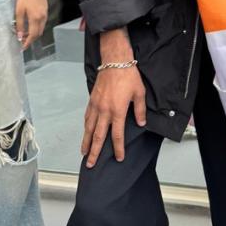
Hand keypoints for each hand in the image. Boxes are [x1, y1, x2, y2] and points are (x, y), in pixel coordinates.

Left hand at [14, 0, 46, 49]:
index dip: (28, 42)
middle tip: (23, 41)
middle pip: (38, 34)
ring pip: (41, 29)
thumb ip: (20, 24)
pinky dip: (37, 27)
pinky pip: (42, 23)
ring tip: (25, 34)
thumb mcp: (19, 11)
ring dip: (34, 33)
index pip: (33, 35)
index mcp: (35, 18)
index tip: (23, 47)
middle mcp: (42, 18)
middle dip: (31, 39)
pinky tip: (30, 25)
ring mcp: (45, 14)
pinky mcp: (45, 11)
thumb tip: (20, 35)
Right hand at [82, 30, 146, 164]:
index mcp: (117, 111)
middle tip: (90, 164)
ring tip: (84, 152)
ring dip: (86, 141)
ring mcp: (96, 106)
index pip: (117, 135)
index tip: (118, 157)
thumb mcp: (139, 93)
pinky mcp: (92, 100)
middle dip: (94, 151)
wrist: (115, 62)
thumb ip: (139, 110)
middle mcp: (104, 111)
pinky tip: (85, 132)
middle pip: (98, 136)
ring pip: (89, 128)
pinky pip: (87, 117)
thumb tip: (140, 123)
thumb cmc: (128, 76)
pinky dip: (86, 127)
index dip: (118, 148)